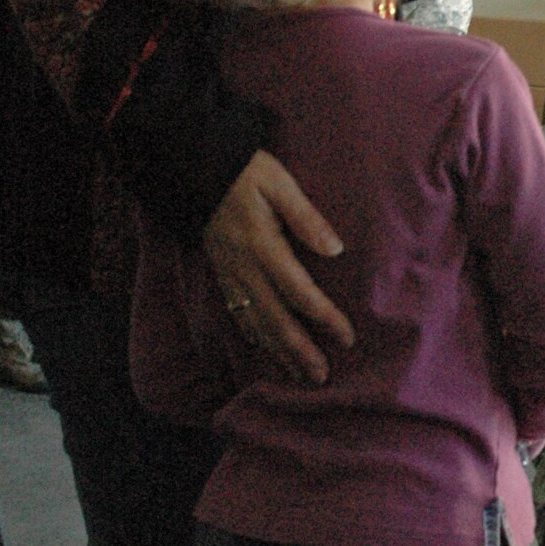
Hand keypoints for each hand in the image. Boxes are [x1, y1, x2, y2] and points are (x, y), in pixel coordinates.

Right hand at [202, 151, 354, 383]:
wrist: (197, 168)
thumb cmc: (245, 171)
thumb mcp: (279, 183)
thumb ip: (306, 217)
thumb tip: (335, 249)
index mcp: (263, 246)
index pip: (300, 292)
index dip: (325, 318)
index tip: (347, 337)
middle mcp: (244, 267)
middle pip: (276, 319)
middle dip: (299, 351)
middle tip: (322, 377)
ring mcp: (230, 274)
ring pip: (255, 322)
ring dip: (278, 352)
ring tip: (299, 376)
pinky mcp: (221, 274)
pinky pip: (236, 313)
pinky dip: (252, 335)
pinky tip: (264, 350)